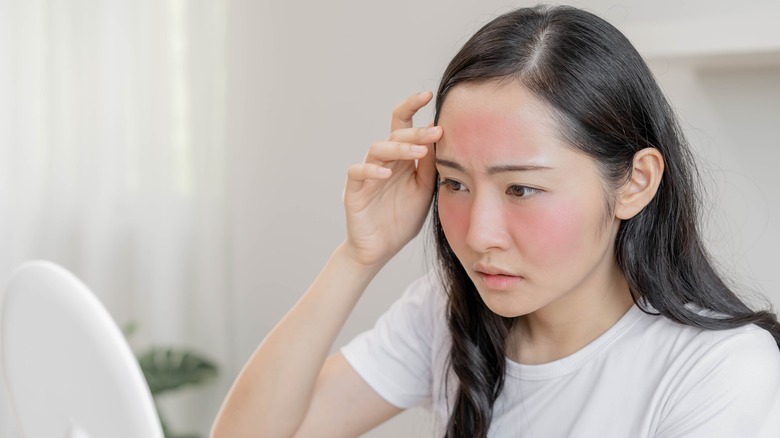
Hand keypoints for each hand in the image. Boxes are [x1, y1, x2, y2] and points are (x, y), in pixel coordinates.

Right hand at [342, 91, 442, 267]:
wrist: (380, 250)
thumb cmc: (401, 219)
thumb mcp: (424, 190)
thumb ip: (430, 166)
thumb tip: (442, 136)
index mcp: (400, 159)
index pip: (403, 125)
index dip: (412, 107)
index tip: (430, 95)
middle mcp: (382, 162)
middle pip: (394, 134)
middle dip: (417, 131)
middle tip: (437, 131)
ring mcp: (367, 175)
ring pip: (377, 148)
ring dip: (399, 148)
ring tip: (418, 152)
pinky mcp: (354, 191)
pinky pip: (358, 172)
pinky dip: (371, 170)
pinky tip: (387, 173)